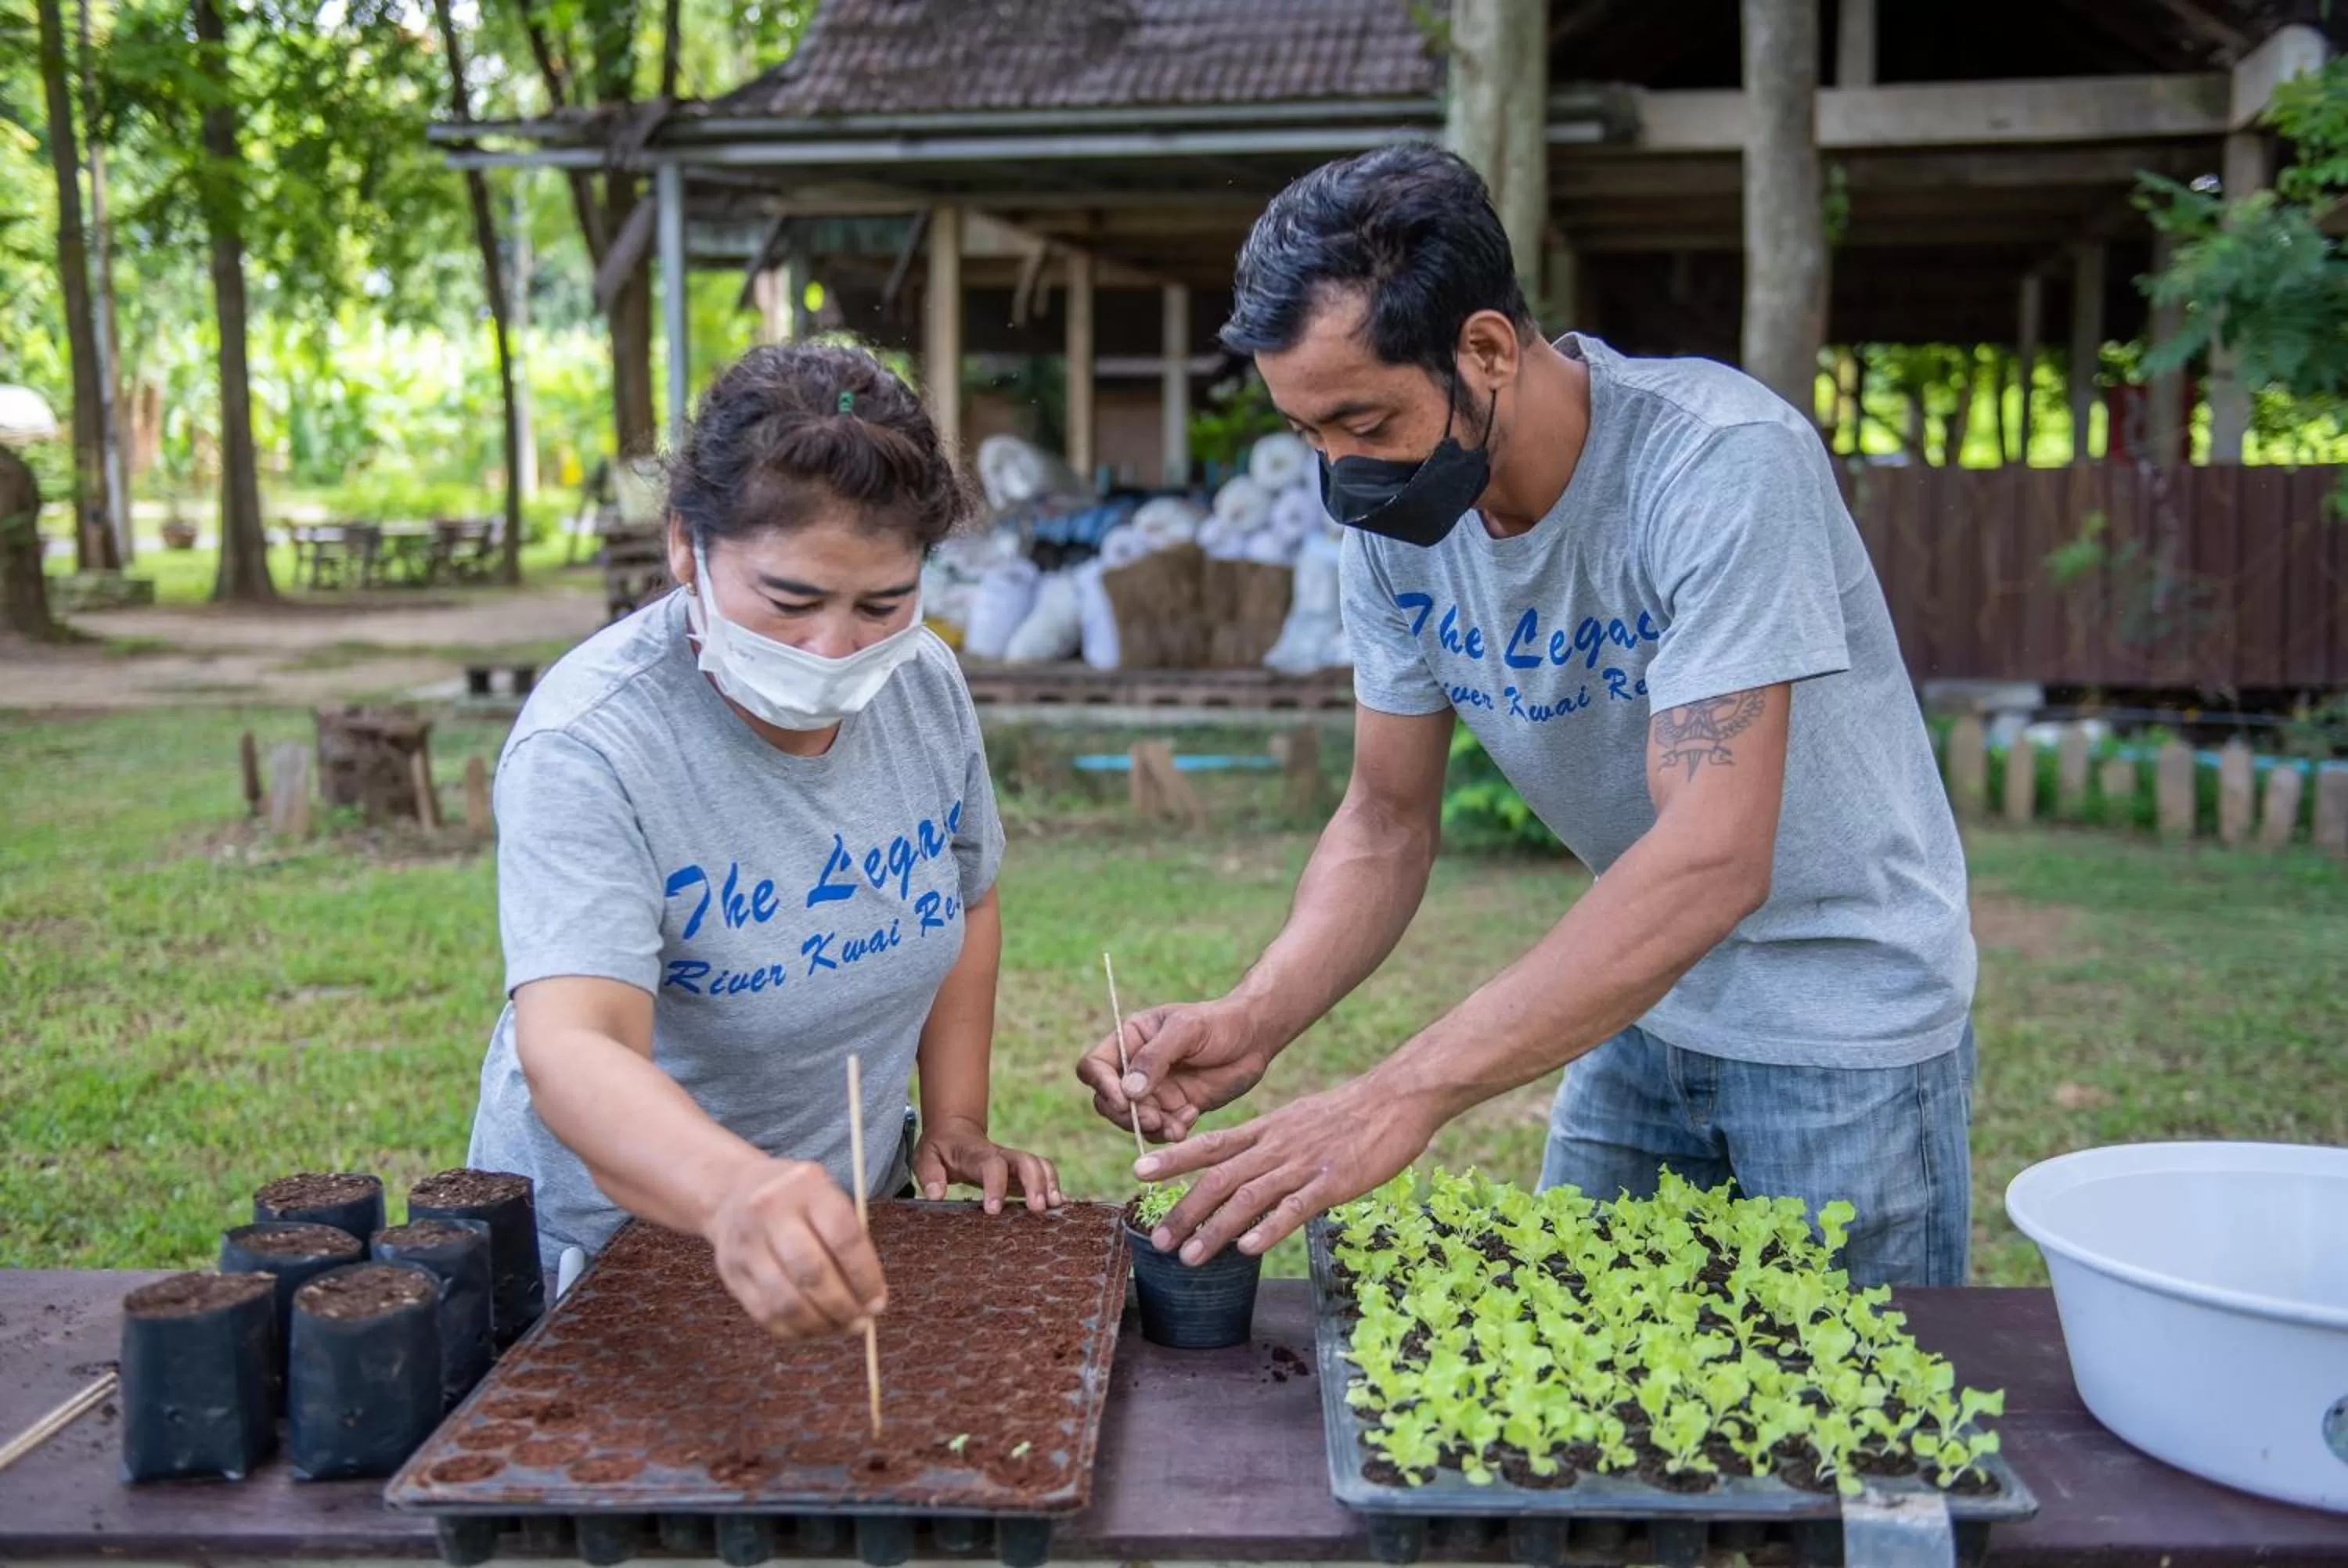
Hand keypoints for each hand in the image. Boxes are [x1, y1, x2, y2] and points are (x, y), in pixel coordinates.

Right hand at [704, 1157, 888, 1339]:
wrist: (732, 1193)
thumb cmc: (797, 1200)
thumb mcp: (826, 1196)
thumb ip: (849, 1239)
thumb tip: (871, 1300)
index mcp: (806, 1186)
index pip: (843, 1237)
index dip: (865, 1276)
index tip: (878, 1301)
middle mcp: (770, 1212)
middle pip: (812, 1272)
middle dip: (843, 1306)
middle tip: (862, 1321)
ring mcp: (745, 1244)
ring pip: (786, 1300)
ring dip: (820, 1323)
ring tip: (841, 1327)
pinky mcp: (730, 1274)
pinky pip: (765, 1313)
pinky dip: (795, 1329)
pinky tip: (814, 1329)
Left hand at [911, 1118, 1063, 1213]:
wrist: (955, 1131)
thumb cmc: (940, 1149)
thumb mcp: (925, 1157)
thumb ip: (929, 1174)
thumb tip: (936, 1195)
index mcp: (975, 1154)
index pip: (991, 1165)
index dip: (995, 1186)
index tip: (993, 1211)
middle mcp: (1000, 1155)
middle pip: (1025, 1160)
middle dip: (1035, 1182)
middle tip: (1037, 1209)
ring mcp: (1013, 1162)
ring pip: (1039, 1165)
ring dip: (1049, 1183)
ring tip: (1053, 1207)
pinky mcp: (1020, 1171)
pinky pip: (1043, 1173)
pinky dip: (1053, 1186)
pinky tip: (1058, 1205)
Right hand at [1075, 998, 1271, 1143]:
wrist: (1255, 1038)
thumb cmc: (1220, 1022)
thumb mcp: (1187, 1030)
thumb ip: (1155, 1057)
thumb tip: (1128, 1091)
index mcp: (1130, 1039)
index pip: (1094, 1066)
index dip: (1101, 1086)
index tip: (1125, 1101)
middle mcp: (1135, 1067)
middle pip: (1107, 1101)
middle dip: (1128, 1115)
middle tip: (1155, 1119)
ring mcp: (1154, 1090)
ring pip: (1133, 1121)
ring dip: (1151, 1128)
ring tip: (1178, 1125)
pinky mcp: (1174, 1109)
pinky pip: (1160, 1130)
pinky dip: (1171, 1131)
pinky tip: (1192, 1116)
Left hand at [1133, 1072, 1437, 1263]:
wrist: (1395, 1098)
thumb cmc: (1349, 1113)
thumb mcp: (1298, 1120)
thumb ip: (1268, 1142)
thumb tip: (1241, 1162)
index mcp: (1267, 1130)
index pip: (1210, 1144)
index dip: (1174, 1158)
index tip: (1138, 1171)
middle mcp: (1275, 1147)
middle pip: (1219, 1179)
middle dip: (1184, 1210)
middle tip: (1157, 1240)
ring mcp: (1302, 1165)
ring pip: (1248, 1197)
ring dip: (1215, 1229)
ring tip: (1190, 1257)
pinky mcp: (1332, 1182)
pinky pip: (1295, 1208)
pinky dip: (1269, 1228)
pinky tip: (1248, 1249)